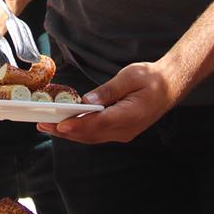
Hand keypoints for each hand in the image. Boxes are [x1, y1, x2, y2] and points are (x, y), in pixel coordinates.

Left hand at [38, 61, 178, 144]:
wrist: (171, 85)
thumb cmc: (152, 78)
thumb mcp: (130, 77)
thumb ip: (108, 91)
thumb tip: (86, 101)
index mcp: (130, 116)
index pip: (99, 123)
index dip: (78, 125)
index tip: (59, 124)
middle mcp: (126, 129)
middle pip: (91, 134)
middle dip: (65, 131)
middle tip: (43, 123)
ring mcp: (124, 133)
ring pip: (92, 137)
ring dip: (69, 133)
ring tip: (48, 126)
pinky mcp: (121, 131)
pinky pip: (97, 134)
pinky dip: (80, 131)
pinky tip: (66, 125)